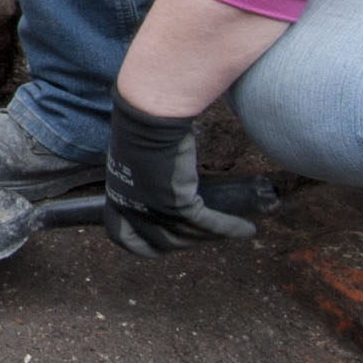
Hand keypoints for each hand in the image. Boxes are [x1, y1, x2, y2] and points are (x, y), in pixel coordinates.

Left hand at [102, 106, 260, 257]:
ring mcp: (153, 209)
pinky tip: (245, 229)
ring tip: (233, 231)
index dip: (144, 245)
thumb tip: (161, 181)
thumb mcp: (135, 161)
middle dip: (185, 241)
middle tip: (205, 235)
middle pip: (162, 241)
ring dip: (211, 237)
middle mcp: (133, 209)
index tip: (161, 246)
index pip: (124, 238)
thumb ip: (144, 179)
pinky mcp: (177, 203)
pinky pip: (206, 224)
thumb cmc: (143, 128)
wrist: (149, 116)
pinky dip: (228, 228)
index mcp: (118, 198)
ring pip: (187, 235)